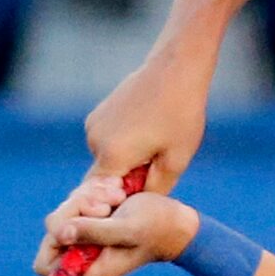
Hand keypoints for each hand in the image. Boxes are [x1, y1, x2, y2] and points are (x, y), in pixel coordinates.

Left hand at [34, 183, 199, 275]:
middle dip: (77, 209)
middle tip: (106, 204)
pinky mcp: (90, 223)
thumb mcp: (126, 229)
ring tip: (117, 196)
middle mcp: (81, 260)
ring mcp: (84, 240)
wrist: (174, 221)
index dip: (54, 239)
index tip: (79, 221)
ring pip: (64, 211)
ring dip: (89, 196)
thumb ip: (94, 232)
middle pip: (53, 230)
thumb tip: (60, 234)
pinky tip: (116, 191)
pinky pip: (76, 201)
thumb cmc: (156, 227)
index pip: (44, 263)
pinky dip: (93, 191)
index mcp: (87, 273)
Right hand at [84, 53, 208, 193]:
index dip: (123, 203)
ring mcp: (93, 125)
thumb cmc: (180, 113)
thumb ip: (154, 190)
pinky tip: (148, 130)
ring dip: (127, 162)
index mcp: (111, 156)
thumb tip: (139, 207)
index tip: (144, 194)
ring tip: (155, 145)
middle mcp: (94, 141)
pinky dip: (124, 146)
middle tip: (158, 165)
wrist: (176, 68)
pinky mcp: (98, 114)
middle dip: (127, 182)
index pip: (104, 198)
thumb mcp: (175, 160)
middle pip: (105, 180)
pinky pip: (108, 143)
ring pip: (107, 160)